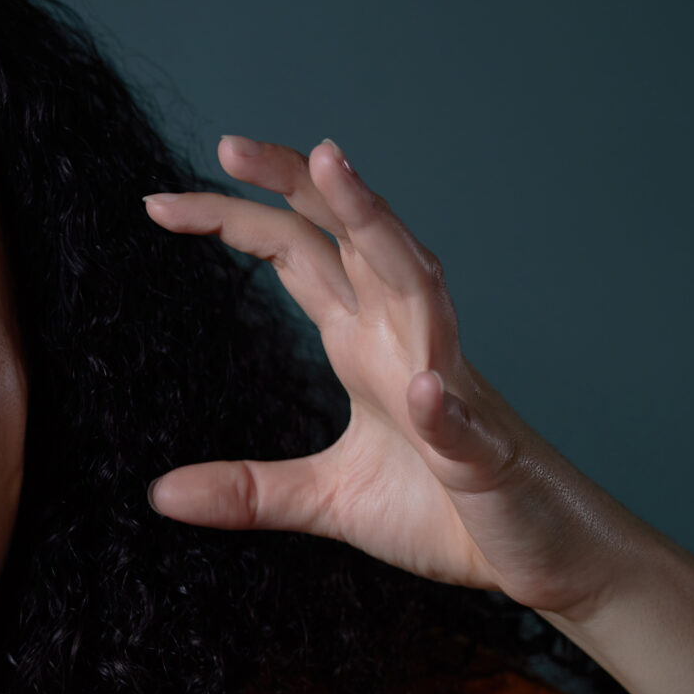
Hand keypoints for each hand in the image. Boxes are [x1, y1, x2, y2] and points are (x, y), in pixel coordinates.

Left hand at [142, 136, 631, 620]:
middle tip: (229, 144)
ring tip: (334, 171)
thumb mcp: (325, 501)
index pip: (296, 255)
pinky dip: (444, 406)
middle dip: (297, 185)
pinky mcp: (482, 454)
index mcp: (364, 342)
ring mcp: (448, 388)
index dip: (235, 222)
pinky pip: (461, 423)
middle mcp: (405, 341)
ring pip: (416, 285)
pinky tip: (425, 391)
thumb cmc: (443, 510)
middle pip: (349, 239)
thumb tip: (160, 493)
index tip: (158, 205)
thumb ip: (249, 491)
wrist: (535, 549)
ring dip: (377, 227)